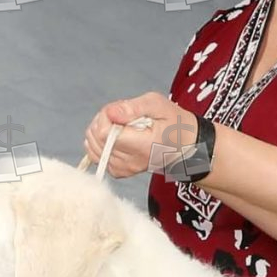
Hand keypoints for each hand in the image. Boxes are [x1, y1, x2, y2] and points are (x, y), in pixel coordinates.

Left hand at [83, 93, 203, 178]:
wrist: (184, 146)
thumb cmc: (173, 123)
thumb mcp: (158, 104)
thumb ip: (132, 107)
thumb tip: (110, 113)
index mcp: (142, 145)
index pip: (104, 132)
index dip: (105, 116)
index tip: (119, 110)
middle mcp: (131, 161)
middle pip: (95, 139)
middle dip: (101, 121)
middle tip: (121, 115)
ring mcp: (124, 169)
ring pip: (92, 147)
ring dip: (99, 131)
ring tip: (119, 125)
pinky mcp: (119, 171)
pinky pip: (96, 155)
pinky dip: (100, 142)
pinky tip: (115, 135)